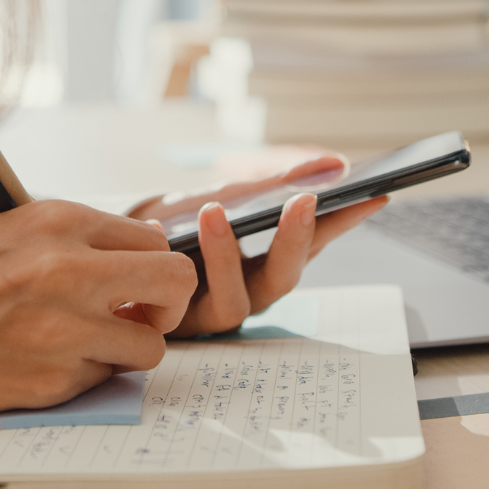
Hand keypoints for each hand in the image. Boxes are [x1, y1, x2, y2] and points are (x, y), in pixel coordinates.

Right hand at [0, 199, 195, 415]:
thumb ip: (64, 227)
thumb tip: (123, 238)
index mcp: (60, 222)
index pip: (153, 238)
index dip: (150, 261)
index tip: (136, 276)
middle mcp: (73, 272)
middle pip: (177, 282)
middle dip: (169, 301)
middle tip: (144, 311)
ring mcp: (67, 330)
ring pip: (151, 345)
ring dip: (129, 346)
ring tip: (92, 341)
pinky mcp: (54, 380)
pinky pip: (103, 378)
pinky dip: (87, 373)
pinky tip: (50, 360)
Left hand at [130, 155, 388, 336]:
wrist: (116, 245)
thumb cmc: (178, 220)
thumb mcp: (224, 195)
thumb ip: (274, 184)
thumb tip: (334, 164)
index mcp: (265, 263)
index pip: (314, 245)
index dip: (344, 224)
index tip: (373, 194)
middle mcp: (244, 293)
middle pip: (282, 281)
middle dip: (293, 242)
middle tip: (303, 201)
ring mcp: (206, 313)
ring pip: (232, 303)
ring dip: (225, 255)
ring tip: (213, 212)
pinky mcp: (168, 324)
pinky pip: (174, 302)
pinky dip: (165, 258)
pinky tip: (155, 228)